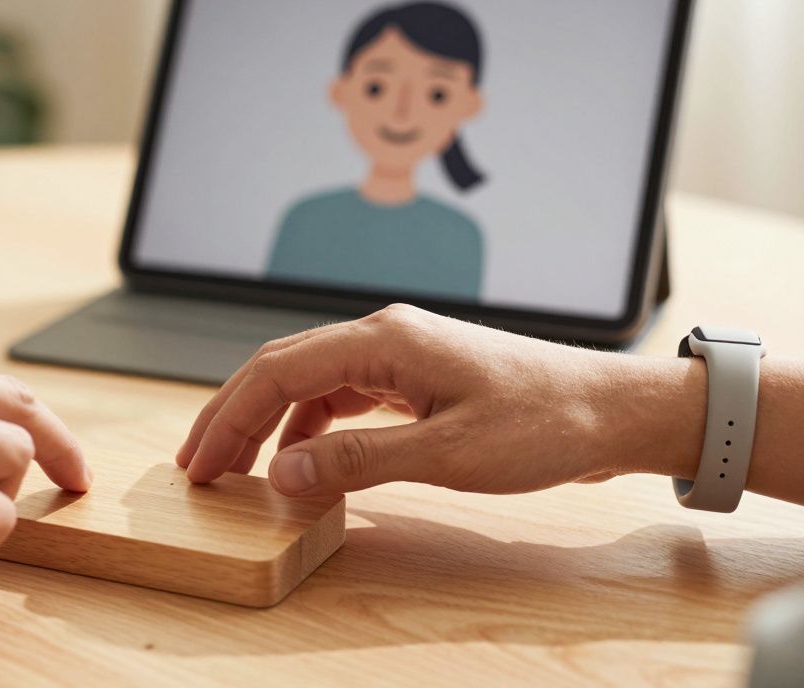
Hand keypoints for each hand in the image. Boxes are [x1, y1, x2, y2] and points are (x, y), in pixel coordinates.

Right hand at [177, 304, 704, 496]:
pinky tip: (301, 458)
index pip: (277, 372)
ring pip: (308, 382)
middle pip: (281, 369)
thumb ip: (357, 461)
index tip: (199, 463)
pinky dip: (310, 426)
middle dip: (233, 416)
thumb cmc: (542, 423)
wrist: (610, 410)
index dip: (228, 417)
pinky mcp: (414, 377)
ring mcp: (398, 354)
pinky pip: (342, 396)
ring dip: (267, 422)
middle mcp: (383, 336)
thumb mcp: (445, 453)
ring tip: (237, 467)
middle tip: (198, 466)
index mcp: (383, 339)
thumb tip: (281, 472)